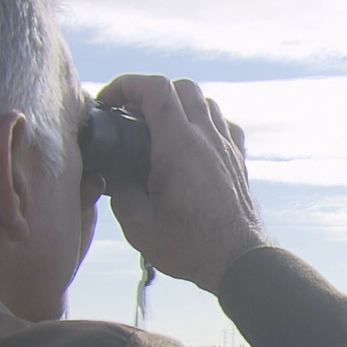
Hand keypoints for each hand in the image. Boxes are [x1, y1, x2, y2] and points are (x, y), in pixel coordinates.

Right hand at [96, 75, 267, 294]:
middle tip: (129, 114)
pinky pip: (222, 123)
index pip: (154, 89)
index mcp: (179, 146)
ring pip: (204, 101)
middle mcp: (206, 138)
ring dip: (177, 104)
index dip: (125, 85)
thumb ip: (119, 192)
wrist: (238, 261)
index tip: (108, 101)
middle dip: (148, 92)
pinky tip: (191, 141)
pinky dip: (203, 120)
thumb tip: (113, 174)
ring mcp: (227, 146)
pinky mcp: (238, 160)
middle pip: (180, 87)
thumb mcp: (138, 225)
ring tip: (157, 127)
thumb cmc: (190, 246)